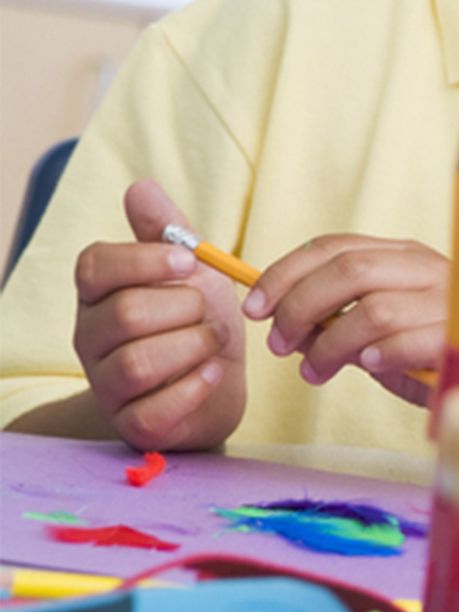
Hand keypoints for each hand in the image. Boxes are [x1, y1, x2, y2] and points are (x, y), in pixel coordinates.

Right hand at [70, 181, 247, 450]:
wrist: (214, 384)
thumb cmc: (196, 319)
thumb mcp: (189, 271)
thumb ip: (166, 231)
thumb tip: (141, 186)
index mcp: (98, 293)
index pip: (94, 266)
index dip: (144, 260)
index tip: (189, 262)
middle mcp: (90, 338)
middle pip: (126, 314)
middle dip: (184, 308)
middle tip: (208, 312)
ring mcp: (106, 385)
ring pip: (138, 363)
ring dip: (193, 347)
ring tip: (213, 342)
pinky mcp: (132, 424)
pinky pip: (154, 410)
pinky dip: (195, 387)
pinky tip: (213, 374)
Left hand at [244, 234, 452, 406]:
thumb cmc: (431, 348)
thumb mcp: (380, 326)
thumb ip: (339, 319)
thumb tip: (283, 325)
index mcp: (403, 256)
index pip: (334, 246)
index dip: (285, 272)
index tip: (254, 307)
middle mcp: (427, 268)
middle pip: (349, 270)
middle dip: (300, 306)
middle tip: (279, 343)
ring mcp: (447, 301)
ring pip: (372, 310)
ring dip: (329, 344)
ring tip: (315, 370)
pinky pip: (405, 341)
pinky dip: (376, 355)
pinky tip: (366, 366)